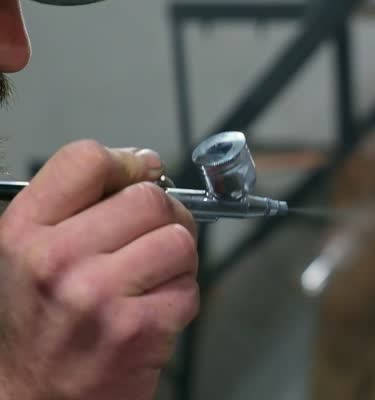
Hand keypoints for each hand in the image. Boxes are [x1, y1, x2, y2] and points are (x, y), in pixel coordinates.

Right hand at [0, 140, 199, 399]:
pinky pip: (190, 287)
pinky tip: (150, 312)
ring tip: (149, 280)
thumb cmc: (37, 325)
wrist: (30, 398)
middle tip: (150, 240)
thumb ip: (78, 204)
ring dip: (176, 259)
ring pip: (179, 240)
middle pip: (149, 199)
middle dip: (163, 217)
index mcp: (24, 231)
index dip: (127, 164)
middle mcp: (56, 259)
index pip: (87, 159)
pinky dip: (180, 298)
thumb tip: (145, 167)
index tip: (139, 177)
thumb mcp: (28, 253)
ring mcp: (98, 295)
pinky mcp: (138, 329)